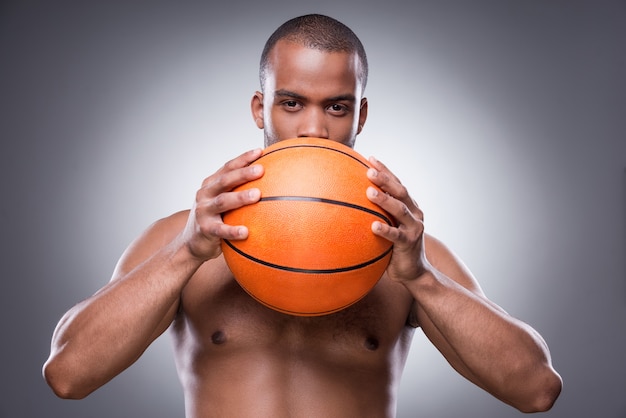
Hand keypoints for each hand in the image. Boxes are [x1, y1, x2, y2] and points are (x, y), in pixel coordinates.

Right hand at [181, 148, 263, 260]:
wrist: (192, 243)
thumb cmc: (216, 219)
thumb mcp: (224, 202)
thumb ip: (239, 191)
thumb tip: (272, 183)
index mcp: (212, 184)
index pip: (228, 167)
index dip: (243, 158)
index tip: (260, 151)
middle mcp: (205, 194)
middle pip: (225, 180)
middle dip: (243, 174)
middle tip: (261, 170)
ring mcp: (203, 211)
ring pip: (223, 201)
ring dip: (240, 197)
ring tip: (257, 195)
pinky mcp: (205, 229)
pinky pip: (221, 230)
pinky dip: (233, 230)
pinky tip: (246, 232)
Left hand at [366, 156, 428, 282]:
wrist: (413, 272)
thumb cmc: (395, 247)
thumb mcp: (389, 226)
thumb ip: (377, 213)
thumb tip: (350, 202)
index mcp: (410, 206)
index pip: (396, 184)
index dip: (385, 170)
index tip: (370, 158)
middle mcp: (414, 213)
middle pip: (400, 191)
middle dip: (385, 179)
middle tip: (369, 171)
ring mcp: (414, 228)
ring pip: (400, 210)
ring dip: (385, 200)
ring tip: (369, 192)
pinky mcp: (409, 243)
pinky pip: (396, 235)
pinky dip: (385, 229)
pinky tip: (373, 225)